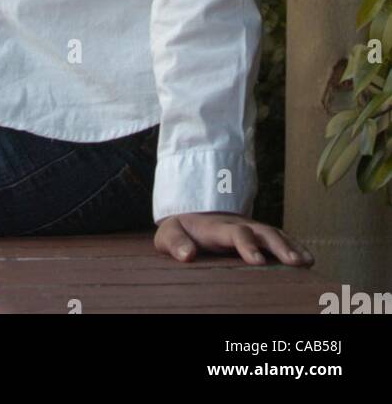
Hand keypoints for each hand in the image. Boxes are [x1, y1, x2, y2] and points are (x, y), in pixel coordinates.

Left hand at [154, 212, 314, 266]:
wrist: (189, 214)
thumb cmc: (180, 230)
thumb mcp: (169, 234)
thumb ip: (176, 243)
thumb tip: (187, 255)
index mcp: (217, 227)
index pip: (235, 232)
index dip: (247, 245)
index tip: (257, 261)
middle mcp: (238, 224)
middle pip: (262, 231)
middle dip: (278, 246)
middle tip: (293, 262)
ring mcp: (251, 228)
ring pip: (274, 234)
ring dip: (291, 246)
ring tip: (307, 261)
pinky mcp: (257, 234)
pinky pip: (279, 238)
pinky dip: (294, 246)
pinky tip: (308, 259)